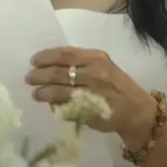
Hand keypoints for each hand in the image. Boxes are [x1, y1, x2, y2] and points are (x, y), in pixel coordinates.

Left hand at [26, 46, 158, 143]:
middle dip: (39, 76)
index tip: (34, 61)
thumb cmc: (117, 86)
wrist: (138, 111)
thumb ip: (80, 64)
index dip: (45, 57)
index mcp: (96, 58)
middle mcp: (94, 74)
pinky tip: (51, 106)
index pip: (64, 55)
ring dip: (43, 93)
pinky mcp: (90, 112)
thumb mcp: (102, 66)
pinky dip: (55, 107)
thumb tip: (49, 66)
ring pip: (58, 91)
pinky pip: (65, 108)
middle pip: (58, 73)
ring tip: (36, 94)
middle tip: (29, 78)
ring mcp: (91, 94)